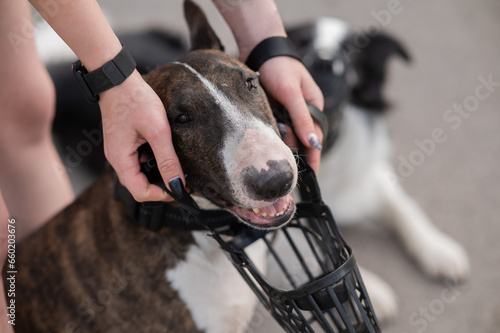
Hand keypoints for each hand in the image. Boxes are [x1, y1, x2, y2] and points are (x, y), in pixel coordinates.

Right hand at [98, 71, 183, 201]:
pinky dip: (154, 161)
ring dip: (158, 174)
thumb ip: (168, 160)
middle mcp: (117, 160)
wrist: (119, 79)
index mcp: (121, 160)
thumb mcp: (157, 131)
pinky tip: (166, 152)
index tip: (181, 188)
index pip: (140, 192)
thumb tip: (177, 185)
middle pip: (140, 186)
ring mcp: (120, 152)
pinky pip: (139, 161)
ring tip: (177, 166)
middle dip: (162, 186)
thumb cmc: (135, 100)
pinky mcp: (125, 144)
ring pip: (140, 174)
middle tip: (183, 180)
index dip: (161, 195)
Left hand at [258, 57, 324, 173]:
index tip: (311, 179)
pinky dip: (269, 129)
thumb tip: (314, 144)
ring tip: (270, 119)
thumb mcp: (292, 93)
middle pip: (298, 140)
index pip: (316, 140)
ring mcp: (286, 112)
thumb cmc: (279, 67)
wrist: (259, 48)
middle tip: (278, 137)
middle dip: (289, 144)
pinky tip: (264, 124)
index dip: (314, 160)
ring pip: (284, 135)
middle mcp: (301, 112)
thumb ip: (302, 118)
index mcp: (313, 107)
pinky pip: (272, 127)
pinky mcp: (273, 111)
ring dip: (277, 135)